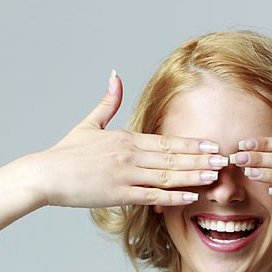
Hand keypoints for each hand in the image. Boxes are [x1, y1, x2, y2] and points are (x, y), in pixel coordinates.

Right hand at [29, 71, 226, 208]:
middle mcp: (130, 155)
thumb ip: (107, 103)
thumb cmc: (66, 153)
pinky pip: (152, 196)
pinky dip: (173, 196)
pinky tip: (191, 197)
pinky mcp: (118, 194)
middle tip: (226, 160)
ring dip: (194, 176)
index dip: (192, 143)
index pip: (166, 141)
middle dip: (202, 158)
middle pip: (173, 157)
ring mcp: (125, 175)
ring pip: (167, 176)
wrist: (45, 175)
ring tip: (216, 176)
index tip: (213, 144)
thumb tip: (116, 75)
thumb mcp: (89, 124)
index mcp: (126, 139)